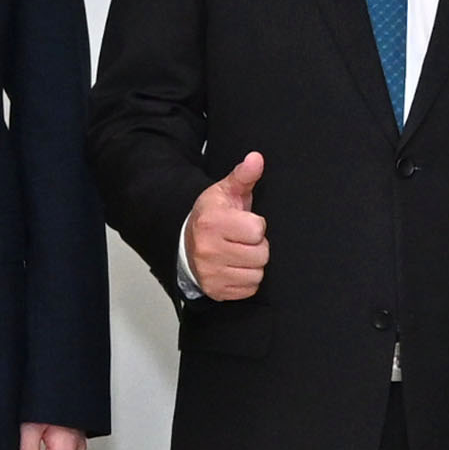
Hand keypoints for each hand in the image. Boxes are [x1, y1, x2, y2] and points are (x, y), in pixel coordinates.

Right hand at [185, 151, 269, 299]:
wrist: (187, 243)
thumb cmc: (211, 216)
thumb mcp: (225, 191)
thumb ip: (244, 175)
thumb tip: (256, 159)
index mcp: (212, 222)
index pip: (257, 230)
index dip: (256, 225)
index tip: (244, 223)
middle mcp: (209, 249)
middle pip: (261, 254)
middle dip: (257, 246)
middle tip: (243, 239)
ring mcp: (211, 273)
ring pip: (257, 273)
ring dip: (253, 264)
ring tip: (239, 252)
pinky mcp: (216, 291)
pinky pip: (250, 289)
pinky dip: (247, 279)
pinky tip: (236, 266)